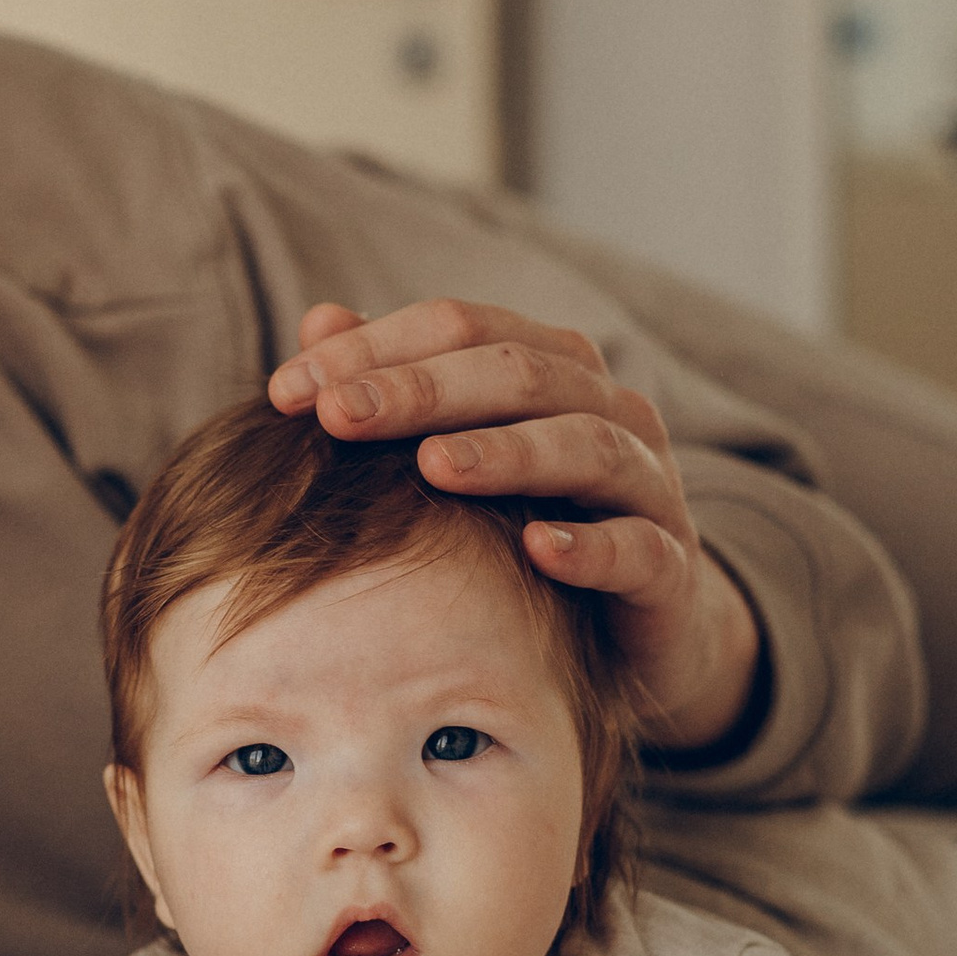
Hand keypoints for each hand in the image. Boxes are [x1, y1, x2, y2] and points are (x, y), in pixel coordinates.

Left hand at [269, 299, 763, 752]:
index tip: (286, 391)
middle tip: (340, 416)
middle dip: (423, 390)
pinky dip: (591, 545)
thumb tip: (317, 321)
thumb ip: (395, 389)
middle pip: (520, 372)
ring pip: (588, 445)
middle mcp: (607, 410)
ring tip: (434, 467)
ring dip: (508, 452)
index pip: (459, 327)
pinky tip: (537, 550)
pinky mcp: (670, 567)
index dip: (373, 348)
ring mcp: (648, 485)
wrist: (637, 634)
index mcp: (549, 369)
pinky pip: (640, 546)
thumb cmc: (525, 531)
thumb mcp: (458, 460)